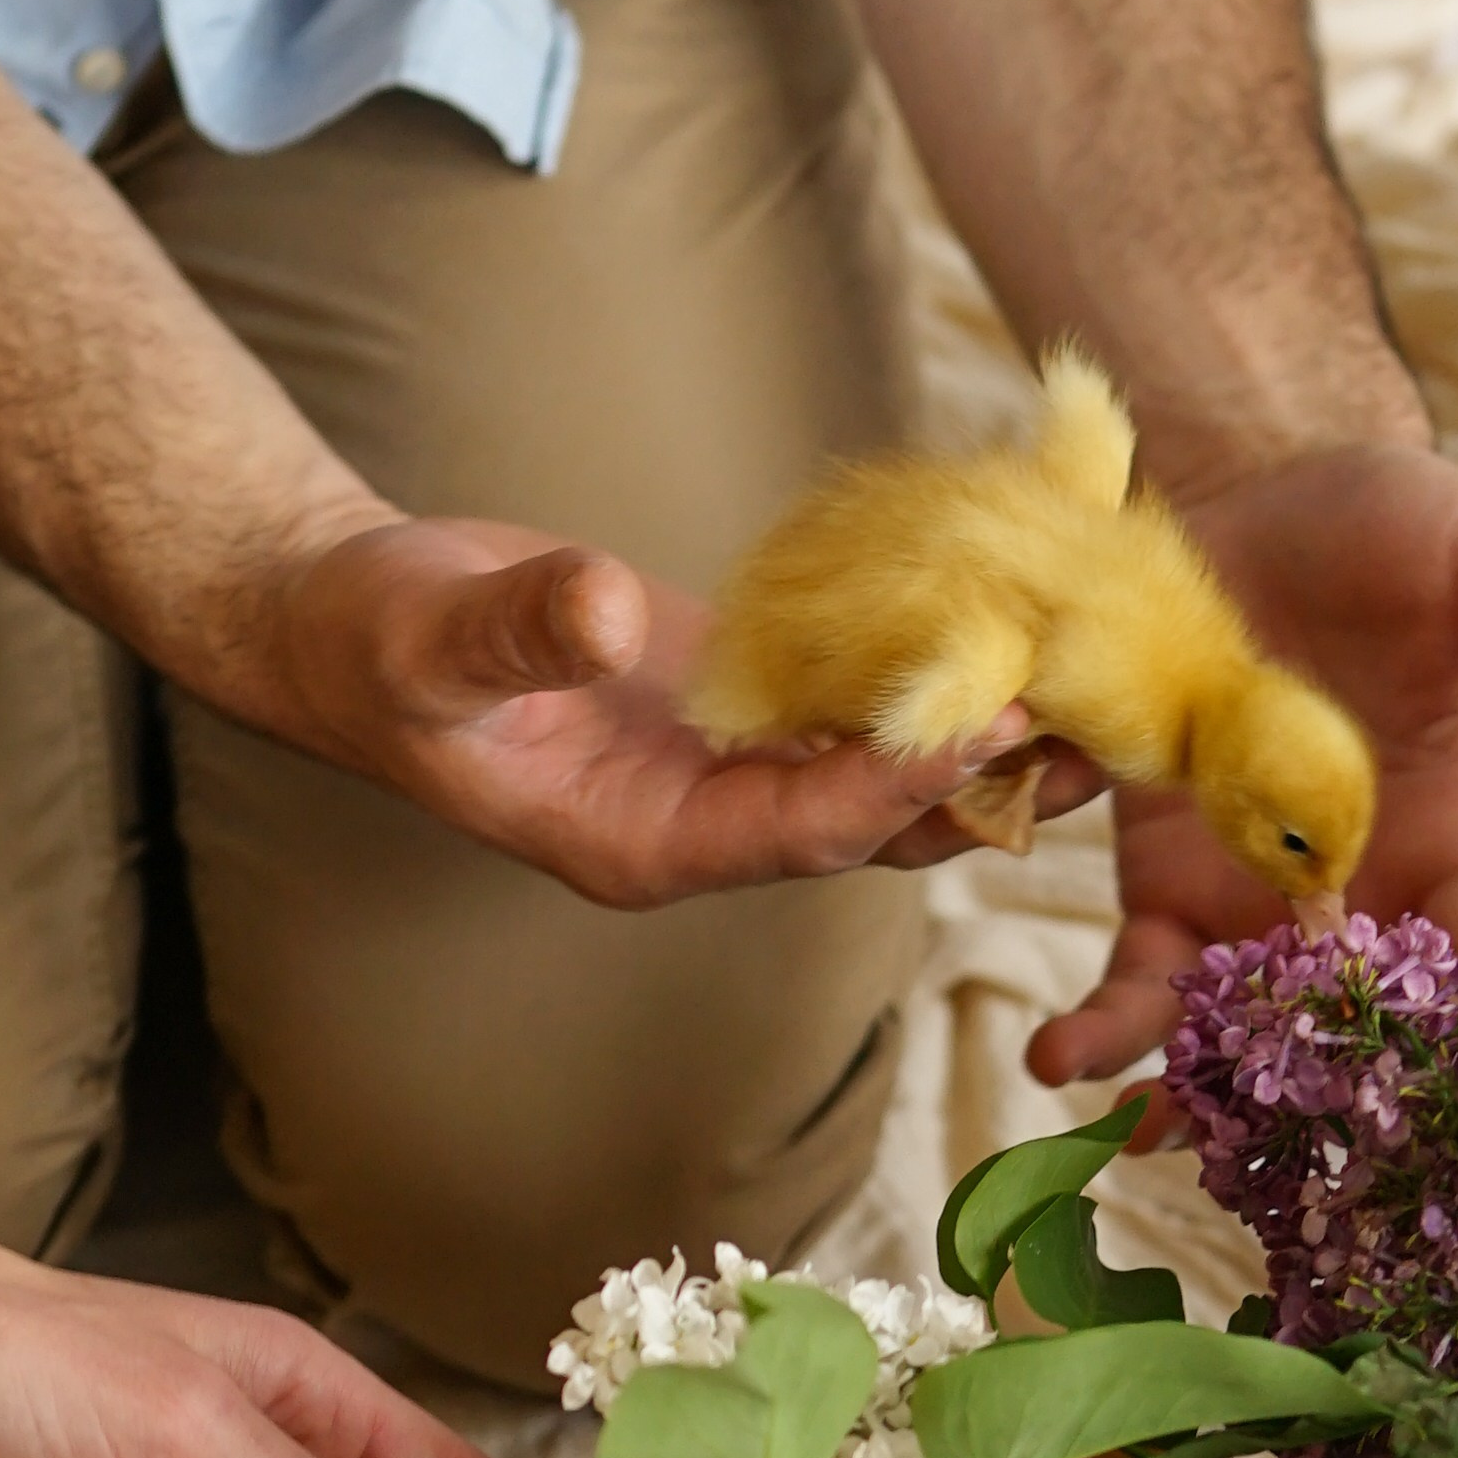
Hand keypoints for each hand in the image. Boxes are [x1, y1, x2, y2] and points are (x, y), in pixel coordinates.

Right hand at [270, 514, 1100, 907]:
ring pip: (885, 771)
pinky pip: (857, 700)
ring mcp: (729, 773)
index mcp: (644, 845)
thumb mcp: (430, 641)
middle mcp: (707, 829)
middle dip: (984, 778)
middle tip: (1103, 720)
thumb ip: (520, 633)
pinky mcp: (743, 708)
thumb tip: (606, 615)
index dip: (896, 779)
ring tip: (1103, 678)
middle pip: (876, 823)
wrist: (355, 623)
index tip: (990, 721)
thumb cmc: (376, 647)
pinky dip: (930, 662)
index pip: (801, 828)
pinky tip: (1012, 611)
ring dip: (986, 731)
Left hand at [1027, 441, 1457, 1085]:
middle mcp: (1360, 908)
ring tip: (1137, 1122)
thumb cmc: (1402, 537)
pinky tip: (1058, 1056)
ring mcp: (1252, 908)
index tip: (1457, 1112)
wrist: (1259, 498)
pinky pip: (1131, 971)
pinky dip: (1097, 1020)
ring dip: (1184, 1083)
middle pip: (1345, 1042)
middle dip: (1308, 1106)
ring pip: (1226, 1030)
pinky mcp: (1159, 886)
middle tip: (1271, 1162)